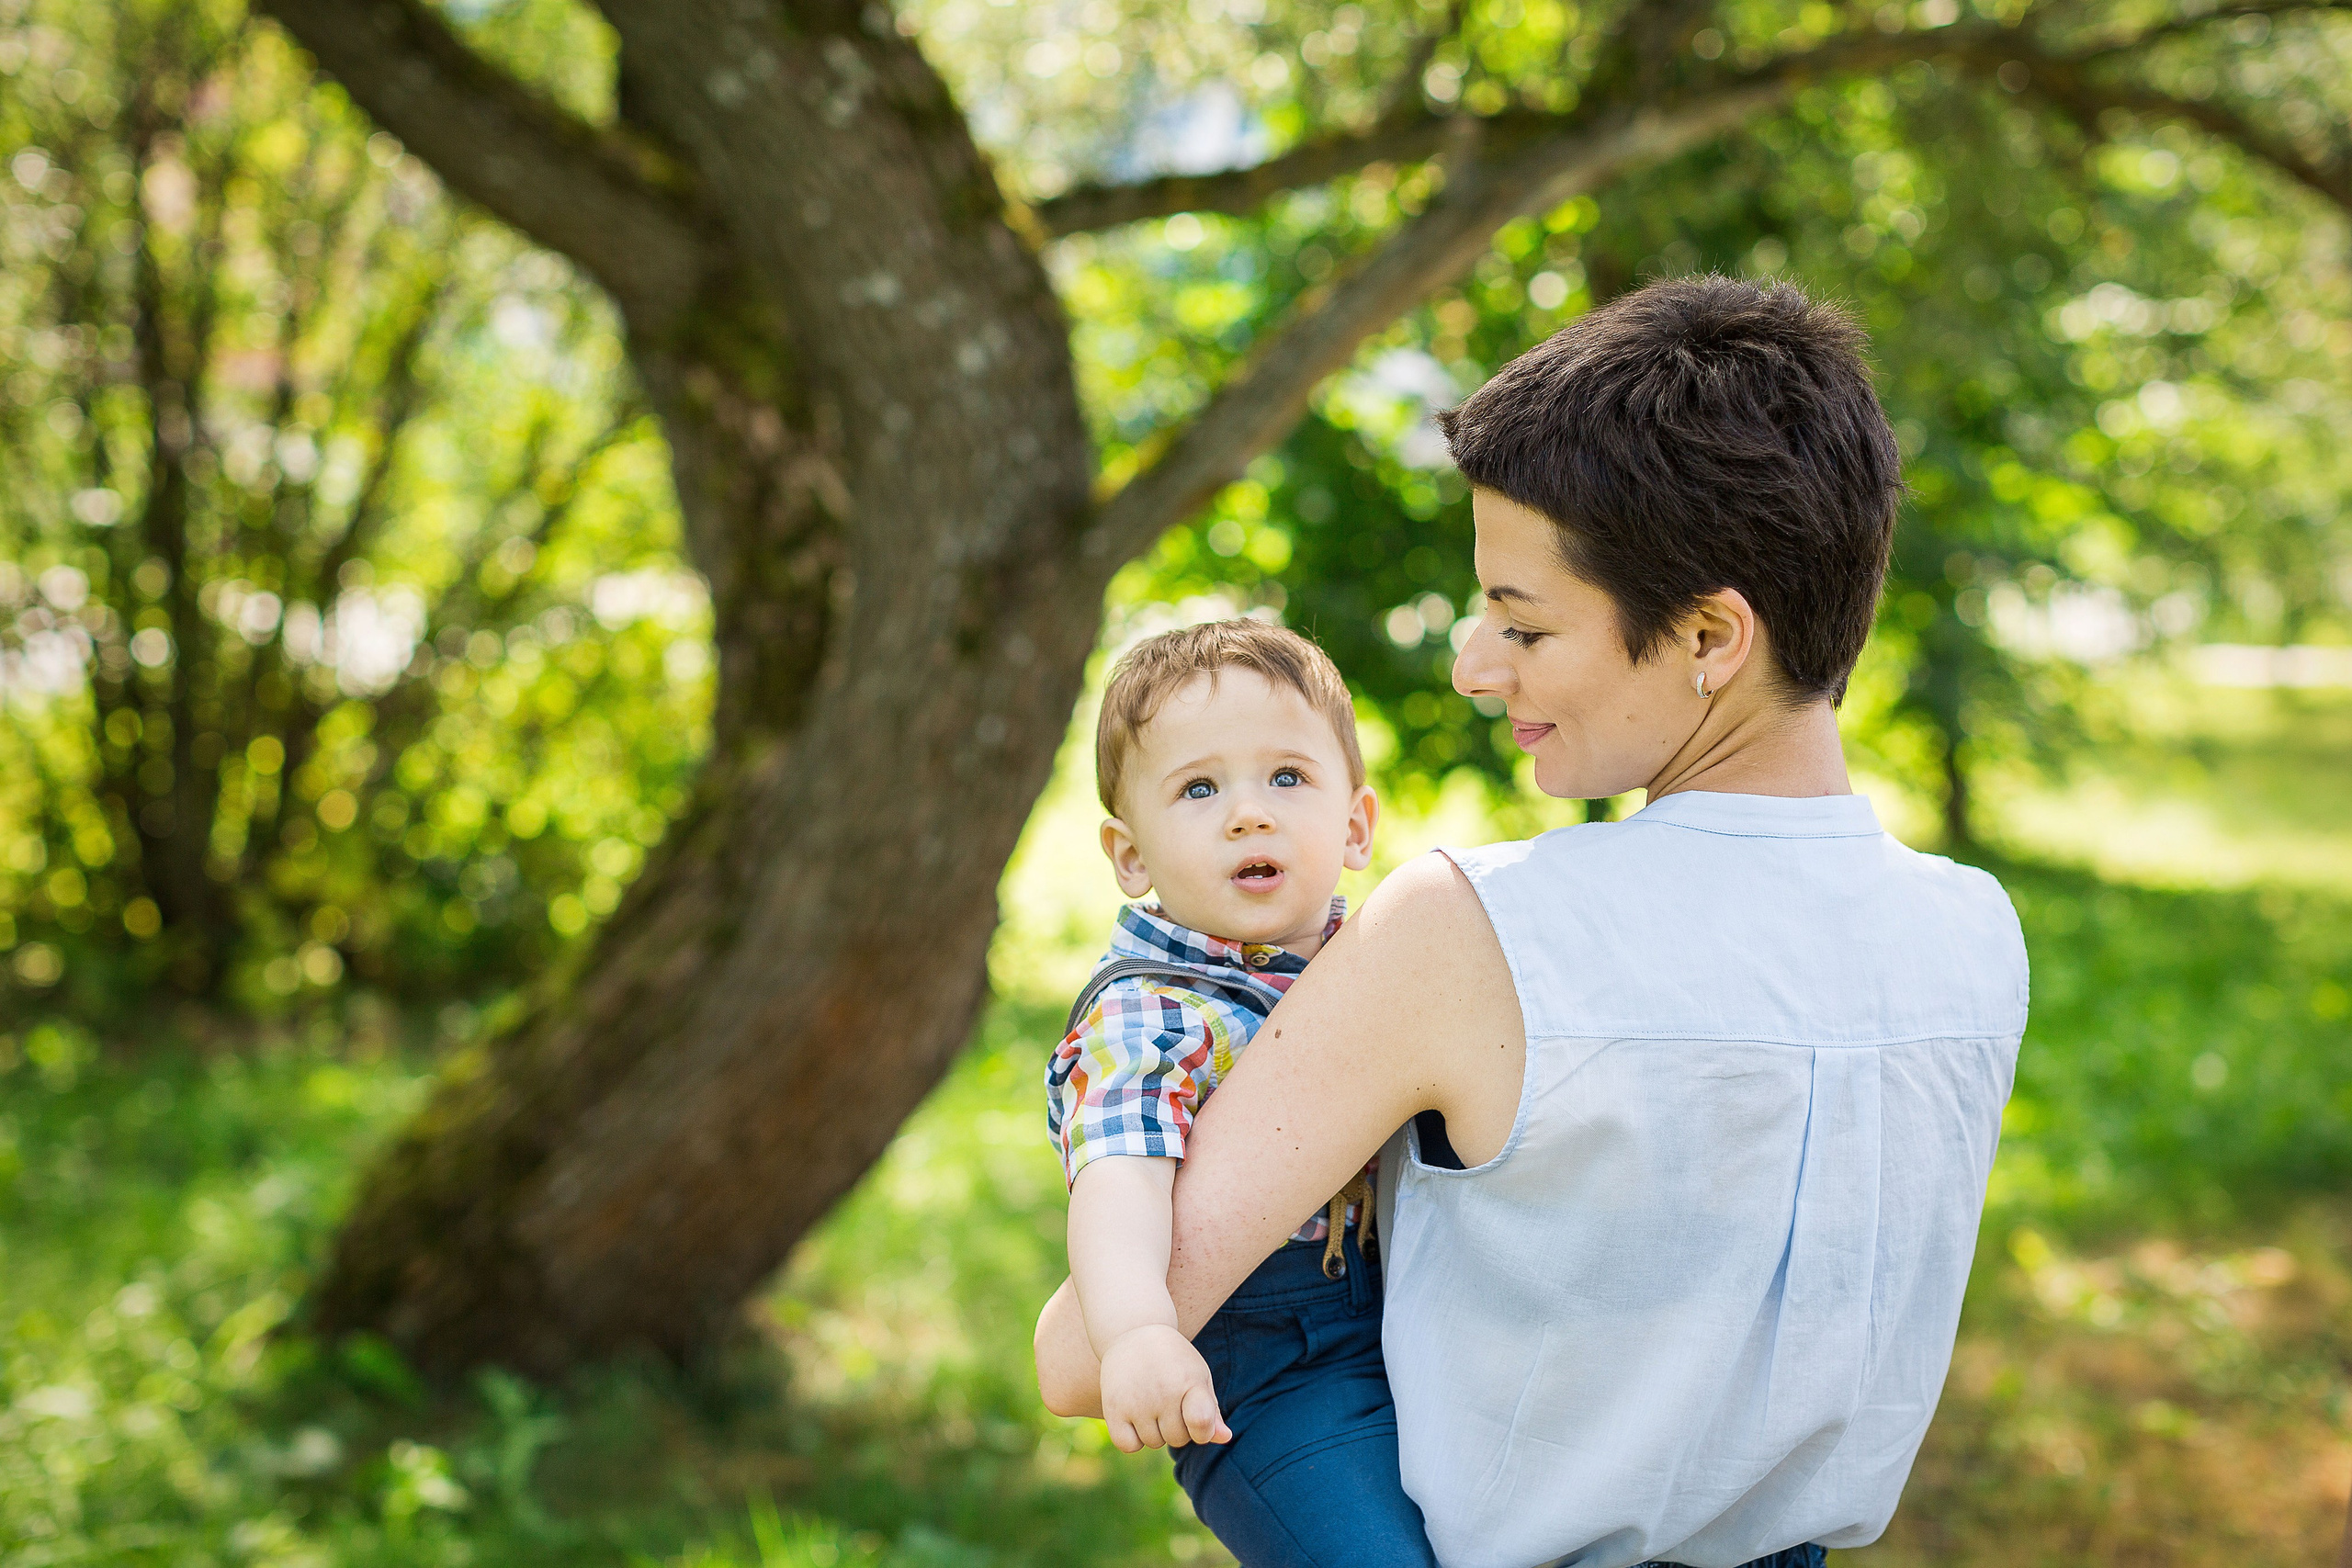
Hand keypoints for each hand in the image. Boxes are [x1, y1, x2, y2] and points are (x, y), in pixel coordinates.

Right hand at [1098, 1323, 1230, 1452]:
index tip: (1197, 1421)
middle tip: (1168, 1402)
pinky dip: (1133, 1439)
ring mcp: (1137, 1401)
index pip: (1201, 1422)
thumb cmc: (1173, 1360)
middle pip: (1178, 1439)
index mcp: (1190, 1381)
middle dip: (1177, 1428)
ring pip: (1154, 1442)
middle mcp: (1163, 1392)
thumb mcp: (1197, 1375)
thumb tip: (1226, 1439)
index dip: (1203, 1432)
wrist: (1133, 1331)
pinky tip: (1134, 1418)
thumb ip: (1211, 1410)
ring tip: (1151, 1403)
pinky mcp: (1113, 1407)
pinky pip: (1128, 1445)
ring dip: (1155, 1431)